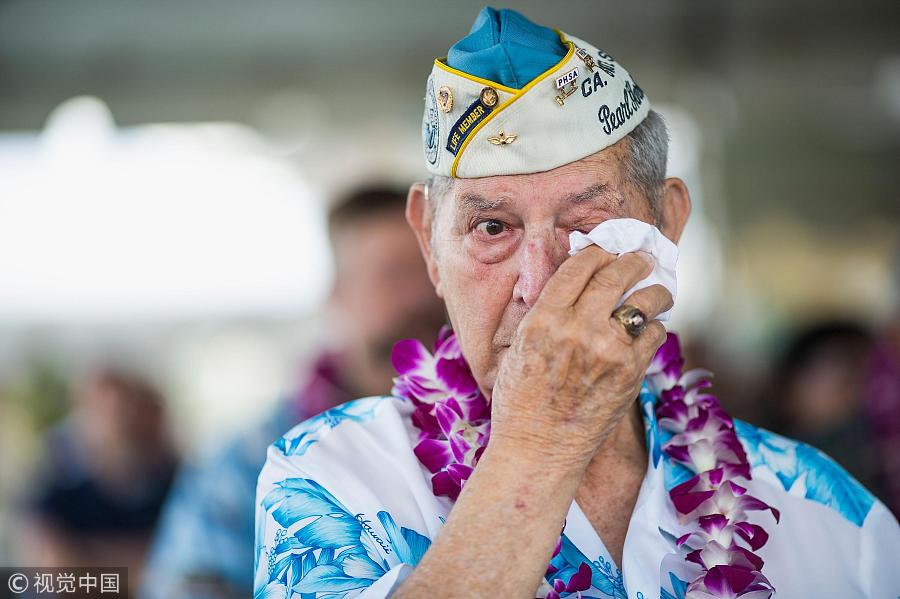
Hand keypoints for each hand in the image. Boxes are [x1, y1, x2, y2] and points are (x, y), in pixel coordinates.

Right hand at [489, 246, 672, 465]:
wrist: (538, 450)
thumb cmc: (521, 401)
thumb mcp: (518, 347)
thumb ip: (545, 314)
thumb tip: (574, 283)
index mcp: (544, 319)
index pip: (580, 266)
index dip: (599, 251)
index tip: (608, 250)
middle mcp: (577, 328)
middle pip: (616, 274)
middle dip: (634, 260)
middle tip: (643, 257)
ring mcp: (608, 350)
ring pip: (646, 301)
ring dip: (655, 290)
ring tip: (659, 291)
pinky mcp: (631, 372)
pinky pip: (655, 334)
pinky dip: (655, 327)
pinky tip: (650, 328)